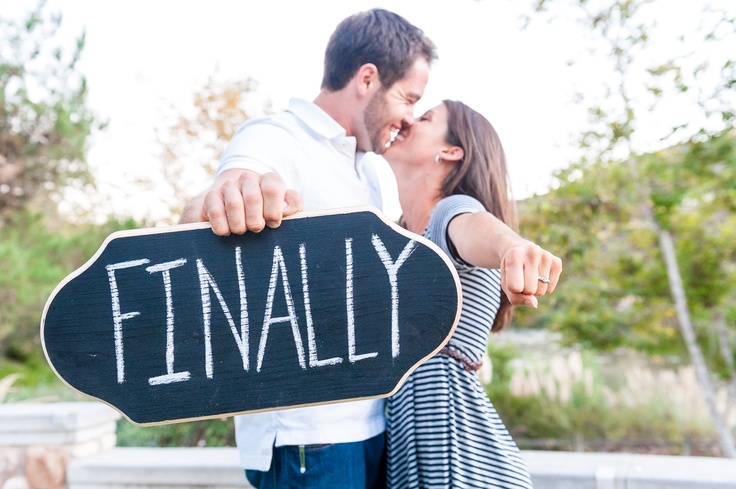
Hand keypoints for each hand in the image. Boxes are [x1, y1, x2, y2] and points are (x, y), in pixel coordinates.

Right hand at [184, 169, 302, 235]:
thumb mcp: (286, 212)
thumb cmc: (267, 216)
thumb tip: (285, 209)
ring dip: (239, 225)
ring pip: (234, 204)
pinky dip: (223, 227)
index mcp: (269, 180)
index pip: (272, 188)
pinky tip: (227, 231)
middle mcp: (248, 179)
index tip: (273, 224)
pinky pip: (215, 211)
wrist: (238, 214)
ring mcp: (228, 186)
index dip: (273, 211)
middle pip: (253, 198)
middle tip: (256, 230)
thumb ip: (293, 206)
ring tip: (242, 231)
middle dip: (256, 221)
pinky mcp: (211, 196)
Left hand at [500, 243, 561, 307]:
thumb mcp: (506, 284)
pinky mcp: (557, 262)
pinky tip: (539, 275)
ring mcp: (546, 256)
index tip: (512, 278)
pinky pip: (550, 289)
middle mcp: (532, 252)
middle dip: (525, 290)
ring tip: (530, 276)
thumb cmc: (511, 271)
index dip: (513, 289)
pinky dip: (544, 288)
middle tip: (522, 277)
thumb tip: (534, 304)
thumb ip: (516, 298)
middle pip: (530, 290)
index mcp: (514, 255)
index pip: (515, 287)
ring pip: (541, 291)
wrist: (519, 251)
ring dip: (535, 289)